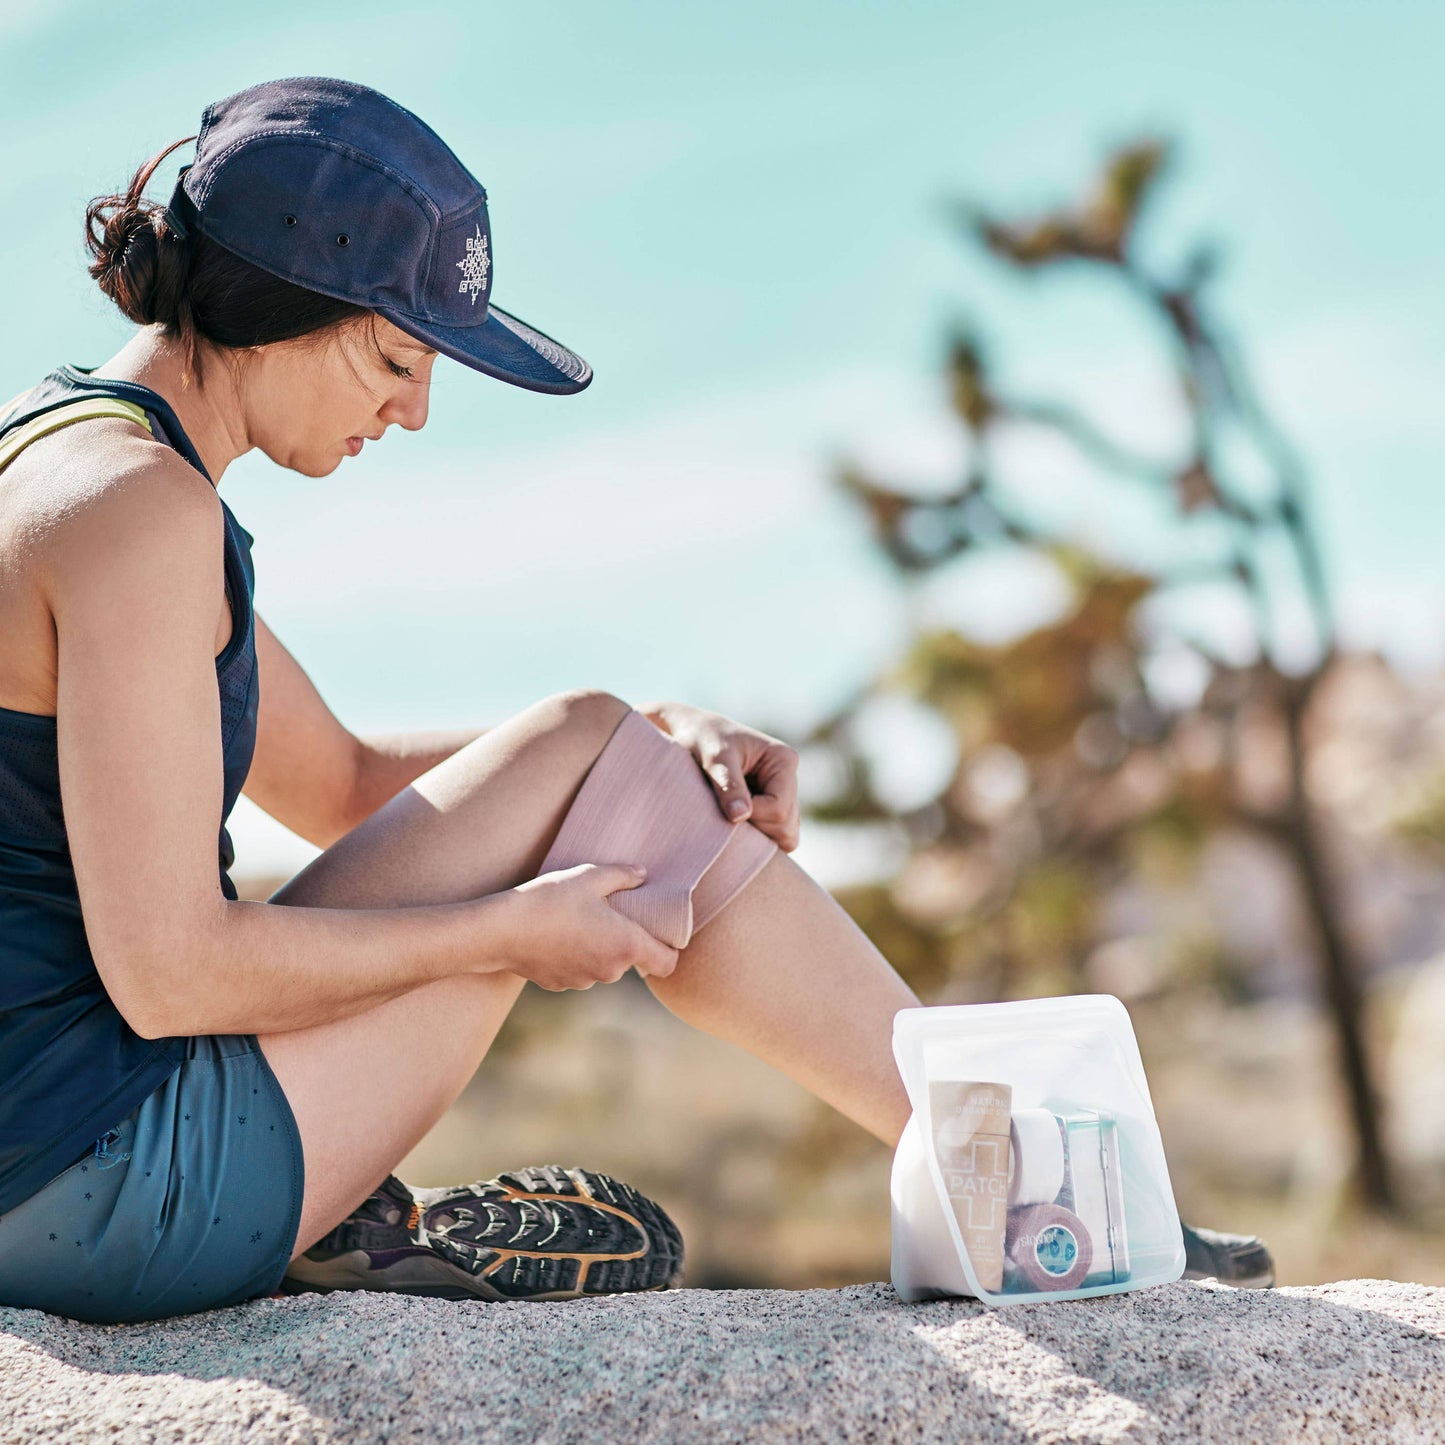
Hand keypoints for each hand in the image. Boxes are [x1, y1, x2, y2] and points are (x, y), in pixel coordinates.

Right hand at [494, 863, 678, 990]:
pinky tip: (557, 935)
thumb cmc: (549, 900)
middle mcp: (610, 970)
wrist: (500, 930)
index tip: (658, 933)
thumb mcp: (588, 877)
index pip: (667, 963)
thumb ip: (622, 875)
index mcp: (626, 945)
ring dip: (598, 948)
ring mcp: (584, 981)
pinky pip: (578, 970)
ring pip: (603, 965)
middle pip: (632, 960)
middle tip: (609, 914)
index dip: (668, 949)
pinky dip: (575, 956)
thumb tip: (642, 874)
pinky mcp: (561, 985)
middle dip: (624, 940)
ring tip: (578, 921)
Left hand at [640, 702, 800, 851]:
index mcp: (784, 760)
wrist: (692, 732)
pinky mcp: (771, 806)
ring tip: (727, 815)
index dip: (752, 816)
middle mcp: (789, 778)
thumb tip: (739, 817)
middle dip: (756, 829)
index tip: (723, 806)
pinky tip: (731, 822)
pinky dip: (755, 838)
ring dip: (756, 836)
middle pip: (786, 827)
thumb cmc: (702, 738)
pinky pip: (774, 837)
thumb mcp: (714, 758)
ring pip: (784, 836)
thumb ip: (728, 785)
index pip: (779, 808)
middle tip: (724, 812)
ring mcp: (782, 794)